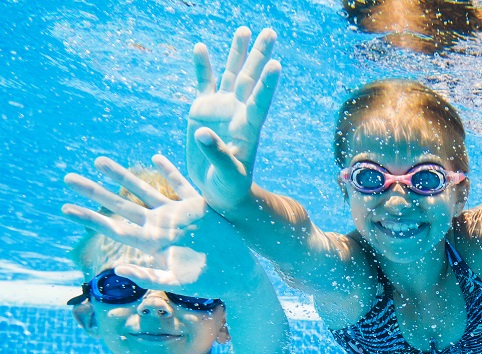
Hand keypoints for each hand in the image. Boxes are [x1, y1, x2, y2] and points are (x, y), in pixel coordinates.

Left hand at [62, 155, 251, 297]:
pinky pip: (181, 184)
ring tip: (98, 162)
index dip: (89, 218)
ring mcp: (178, 215)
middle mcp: (159, 226)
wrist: (238, 274)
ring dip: (121, 176)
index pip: (113, 227)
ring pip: (143, 190)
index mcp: (151, 243)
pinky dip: (169, 170)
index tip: (65, 208)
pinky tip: (156, 157)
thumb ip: (148, 276)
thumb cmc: (209, 283)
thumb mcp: (177, 282)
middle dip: (94, 192)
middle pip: (120, 205)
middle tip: (67, 179)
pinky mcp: (198, 207)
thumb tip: (118, 270)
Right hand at [186, 27, 280, 213]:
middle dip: (260, 55)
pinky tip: (200, 47)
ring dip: (238, 53)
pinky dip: (202, 67)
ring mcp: (222, 109)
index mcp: (249, 128)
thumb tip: (202, 132)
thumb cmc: (230, 187)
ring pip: (232, 75)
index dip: (267, 85)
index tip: (276, 65)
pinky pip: (204, 84)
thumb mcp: (227, 174)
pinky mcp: (203, 110)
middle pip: (251, 79)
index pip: (260, 102)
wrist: (219, 191)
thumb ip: (217, 154)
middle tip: (270, 32)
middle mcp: (238, 113)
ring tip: (245, 30)